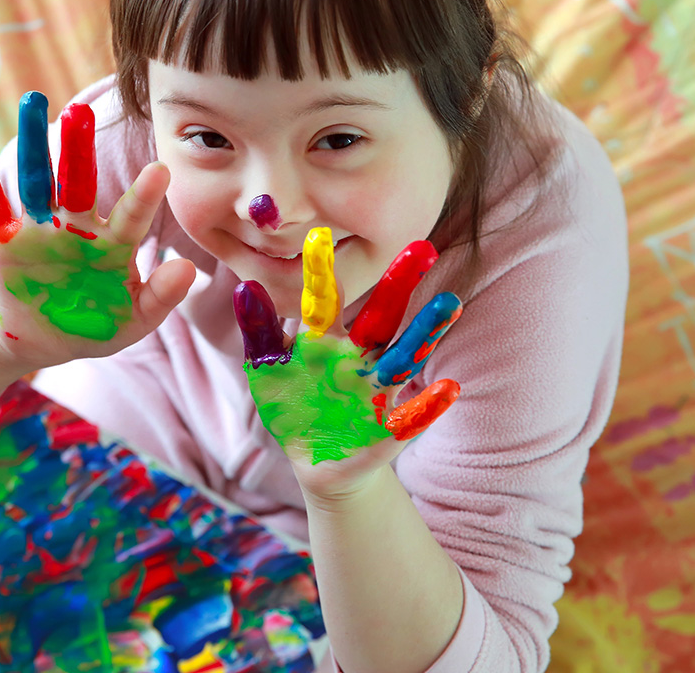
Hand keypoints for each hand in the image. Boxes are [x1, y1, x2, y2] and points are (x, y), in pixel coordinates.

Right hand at [0, 91, 194, 367]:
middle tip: (80, 112)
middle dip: (79, 148)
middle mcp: (78, 226)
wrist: (44, 339)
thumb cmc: (98, 325)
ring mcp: (40, 229)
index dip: (145, 195)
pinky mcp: (3, 239)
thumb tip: (190, 269)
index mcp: (114, 243)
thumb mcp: (134, 320)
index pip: (132, 216)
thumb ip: (161, 297)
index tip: (161, 170)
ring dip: (33, 144)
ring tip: (33, 102)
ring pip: (36, 180)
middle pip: (79, 181)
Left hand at [233, 230, 461, 500]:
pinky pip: (411, 415)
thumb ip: (260, 332)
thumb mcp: (268, 371)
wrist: (317, 460)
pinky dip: (428, 404)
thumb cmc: (293, 407)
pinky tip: (448, 389)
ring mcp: (377, 389)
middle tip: (422, 247)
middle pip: (381, 315)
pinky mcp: (389, 428)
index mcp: (326, 340)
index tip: (319, 234)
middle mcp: (358, 356)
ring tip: (448, 303)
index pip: (325, 299)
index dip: (321, 271)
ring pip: (404, 355)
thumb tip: (245, 287)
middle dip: (399, 284)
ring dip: (426, 332)